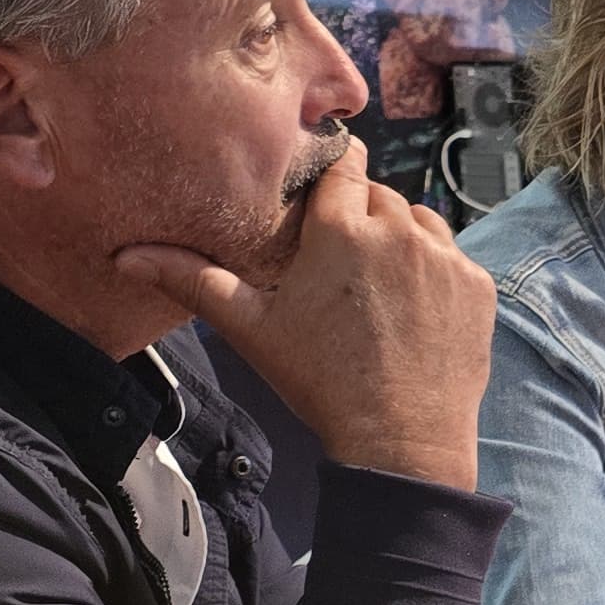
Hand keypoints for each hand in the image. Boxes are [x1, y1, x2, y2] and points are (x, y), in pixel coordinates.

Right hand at [115, 143, 493, 489]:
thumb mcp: (252, 327)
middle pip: (379, 195)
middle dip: (361, 217)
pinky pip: (454, 258)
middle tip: (340, 263)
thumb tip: (127, 256)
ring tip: (376, 286)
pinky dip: (435, 274)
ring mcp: (446, 258)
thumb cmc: (320, 383)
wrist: (400, 441)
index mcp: (342, 229)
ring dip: (401, 239)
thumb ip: (193, 280)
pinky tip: (411, 311)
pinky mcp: (477, 286)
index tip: (322, 194)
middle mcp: (400, 231)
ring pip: (420, 221)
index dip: (331, 172)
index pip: (342, 162)